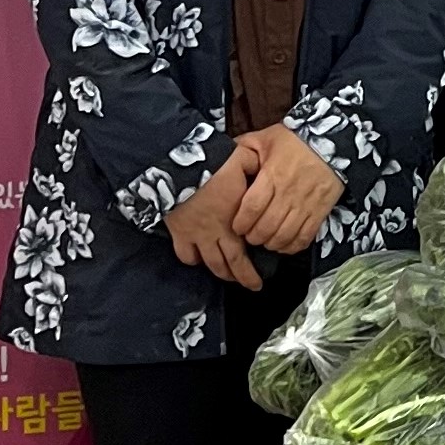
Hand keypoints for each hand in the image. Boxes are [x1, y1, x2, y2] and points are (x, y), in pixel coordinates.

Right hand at [164, 150, 261, 285]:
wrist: (179, 165)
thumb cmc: (213, 162)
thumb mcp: (243, 160)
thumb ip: (256, 166)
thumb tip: (266, 165)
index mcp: (234, 221)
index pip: (243, 255)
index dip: (252, 271)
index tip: (261, 276)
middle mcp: (215, 233)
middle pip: (228, 265)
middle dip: (241, 278)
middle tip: (251, 285)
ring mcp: (195, 235)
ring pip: (209, 263)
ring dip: (221, 273)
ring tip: (229, 276)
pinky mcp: (178, 232)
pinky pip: (185, 255)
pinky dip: (193, 260)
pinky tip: (199, 259)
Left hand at [231, 126, 344, 255]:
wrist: (333, 141)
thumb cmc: (296, 140)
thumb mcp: (267, 137)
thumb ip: (244, 145)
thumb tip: (224, 151)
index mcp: (272, 175)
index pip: (251, 207)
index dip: (241, 223)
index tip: (237, 227)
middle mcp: (288, 193)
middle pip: (266, 226)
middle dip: (253, 237)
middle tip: (249, 236)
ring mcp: (306, 204)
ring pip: (284, 235)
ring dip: (270, 243)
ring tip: (264, 241)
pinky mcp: (320, 211)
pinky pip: (304, 237)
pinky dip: (292, 246)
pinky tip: (283, 244)